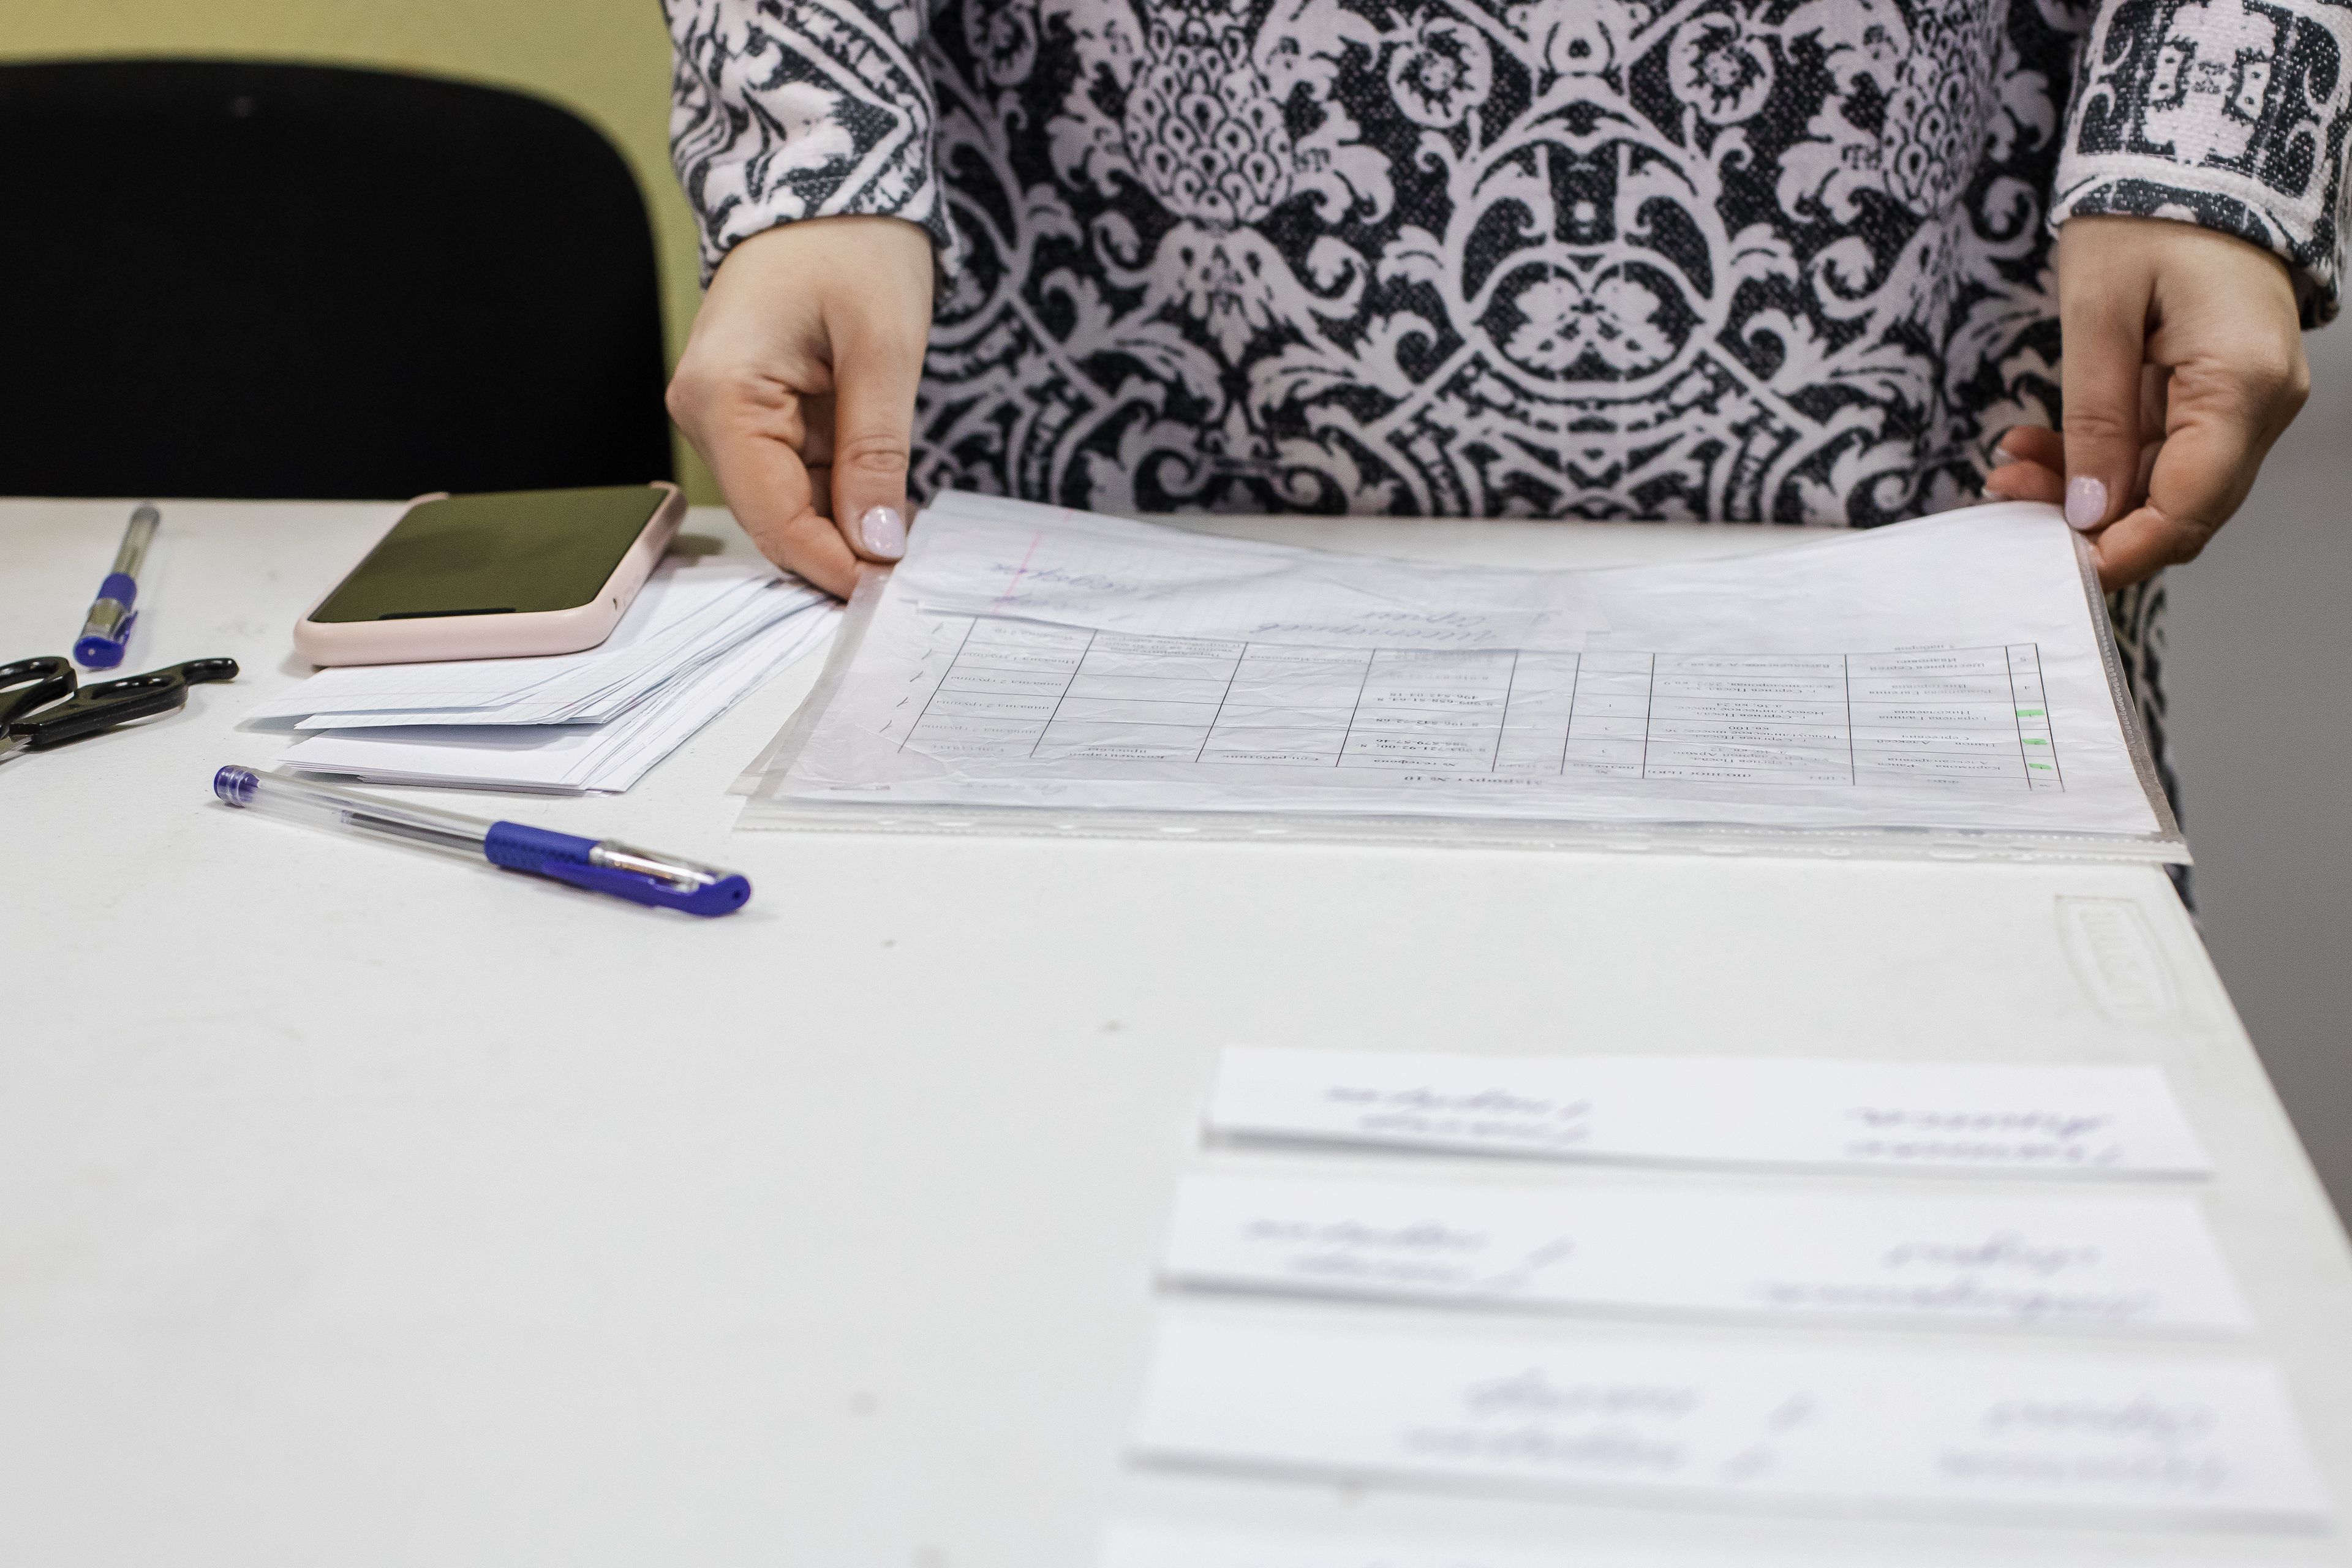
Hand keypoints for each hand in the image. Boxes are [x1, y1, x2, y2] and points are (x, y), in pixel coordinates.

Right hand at [666, 216, 935, 596]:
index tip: (891, 588)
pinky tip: (886, 499)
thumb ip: (876, 454)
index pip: (773, 518)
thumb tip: (876, 544)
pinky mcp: (752, 410)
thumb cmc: (852, 240)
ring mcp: (725, 412)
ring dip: (845, 524)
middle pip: (775, 517)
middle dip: (841, 548)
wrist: (827, 176)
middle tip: (911, 574)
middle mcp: (705, 412)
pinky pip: (796, 473)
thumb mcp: (884, 349)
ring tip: (908, 534)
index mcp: (721, 397)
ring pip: (788, 502)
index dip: (833, 564)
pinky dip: (842, 491)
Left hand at [1983, 215, 2308, 589]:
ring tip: (2009, 467)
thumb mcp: (2098, 313)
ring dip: (2085, 489)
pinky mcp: (2220, 392)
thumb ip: (2095, 420)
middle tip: (2006, 495)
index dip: (2121, 551)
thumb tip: (2089, 511)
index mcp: (2241, 383)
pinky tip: (2039, 446)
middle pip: (2180, 508)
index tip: (2053, 566)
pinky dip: (2101, 458)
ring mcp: (2246, 399)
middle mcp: (2261, 402)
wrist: (2191, 157)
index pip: (2187, 508)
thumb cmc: (2147, 215)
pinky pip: (2162, 449)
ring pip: (2165, 485)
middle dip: (2091, 521)